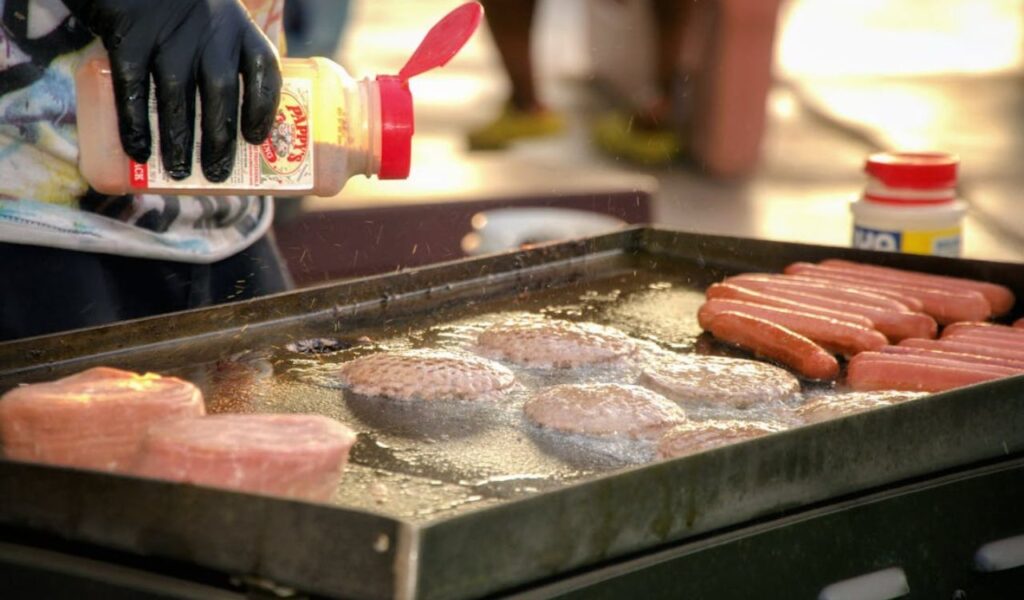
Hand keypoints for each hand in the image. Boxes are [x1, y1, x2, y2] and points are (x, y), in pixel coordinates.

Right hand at [66, 0, 281, 181]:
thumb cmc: (176, 7)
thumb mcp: (212, 20)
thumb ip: (225, 58)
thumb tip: (231, 128)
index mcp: (238, 27)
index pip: (264, 70)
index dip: (263, 109)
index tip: (256, 140)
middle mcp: (209, 29)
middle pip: (221, 93)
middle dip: (220, 140)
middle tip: (217, 174)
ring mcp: (168, 33)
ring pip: (177, 97)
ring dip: (179, 141)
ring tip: (179, 172)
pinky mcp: (128, 36)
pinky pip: (133, 88)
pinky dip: (135, 124)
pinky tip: (139, 151)